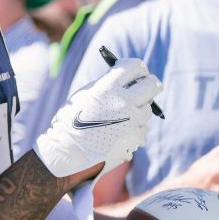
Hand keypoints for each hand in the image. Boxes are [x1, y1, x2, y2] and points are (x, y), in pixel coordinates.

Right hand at [35, 58, 162, 184]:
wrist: (66, 152)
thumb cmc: (71, 121)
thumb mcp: (86, 94)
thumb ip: (107, 84)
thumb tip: (124, 77)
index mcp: (108, 88)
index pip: (135, 66)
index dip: (138, 67)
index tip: (137, 70)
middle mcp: (123, 103)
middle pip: (152, 85)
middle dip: (149, 83)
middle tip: (145, 84)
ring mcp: (131, 122)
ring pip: (148, 107)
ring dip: (140, 106)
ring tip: (123, 112)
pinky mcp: (135, 138)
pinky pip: (142, 127)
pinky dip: (135, 126)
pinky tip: (119, 130)